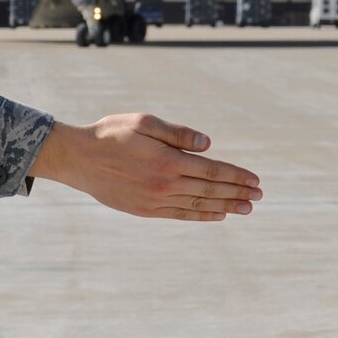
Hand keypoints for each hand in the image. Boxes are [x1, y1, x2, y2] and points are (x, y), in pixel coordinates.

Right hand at [28, 114, 261, 221]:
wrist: (79, 159)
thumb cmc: (111, 134)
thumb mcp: (143, 122)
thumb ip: (176, 134)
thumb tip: (207, 145)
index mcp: (168, 161)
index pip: (212, 170)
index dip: (236, 176)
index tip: (255, 180)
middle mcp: (165, 184)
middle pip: (210, 190)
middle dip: (238, 192)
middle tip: (259, 196)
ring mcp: (155, 200)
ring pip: (198, 204)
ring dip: (225, 206)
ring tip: (246, 208)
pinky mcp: (146, 209)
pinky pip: (181, 214)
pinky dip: (201, 215)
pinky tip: (217, 215)